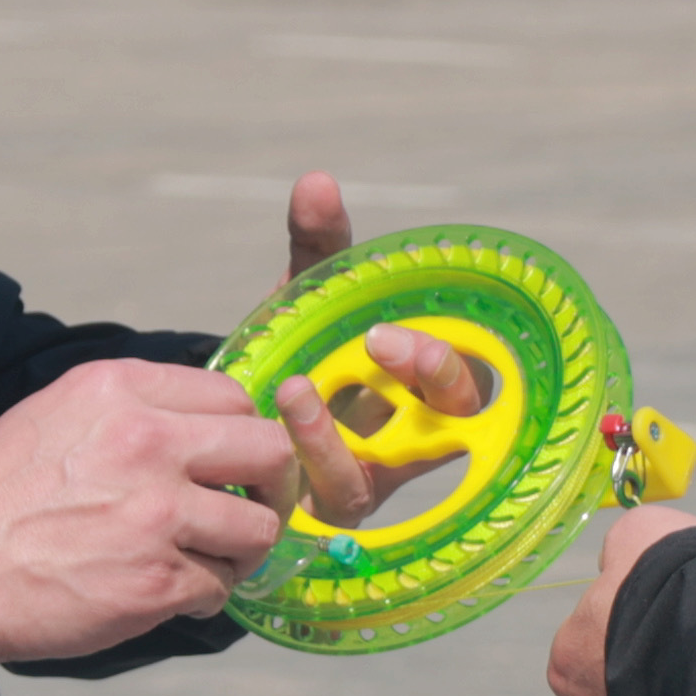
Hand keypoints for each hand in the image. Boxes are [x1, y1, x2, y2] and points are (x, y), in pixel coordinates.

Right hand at [0, 357, 299, 663]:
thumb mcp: (59, 410)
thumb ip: (134, 407)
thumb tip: (203, 424)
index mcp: (123, 390)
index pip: (233, 399)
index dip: (242, 438)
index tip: (232, 465)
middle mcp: (148, 442)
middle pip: (270, 453)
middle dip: (270, 488)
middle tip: (246, 511)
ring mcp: (157, 514)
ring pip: (258, 530)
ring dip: (238, 551)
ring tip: (202, 560)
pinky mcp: (156, 581)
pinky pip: (219, 588)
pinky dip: (200, 597)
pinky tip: (163, 593)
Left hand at [258, 172, 495, 525]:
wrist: (226, 412)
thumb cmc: (295, 352)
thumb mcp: (308, 299)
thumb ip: (317, 246)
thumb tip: (316, 182)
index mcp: (419, 389)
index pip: (469, 382)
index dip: (448, 362)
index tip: (395, 332)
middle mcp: (404, 443)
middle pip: (453, 427)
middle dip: (430, 381)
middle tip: (381, 343)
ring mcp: (359, 484)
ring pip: (373, 478)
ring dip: (330, 436)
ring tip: (293, 388)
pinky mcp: (311, 513)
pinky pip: (316, 499)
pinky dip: (296, 457)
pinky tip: (270, 417)